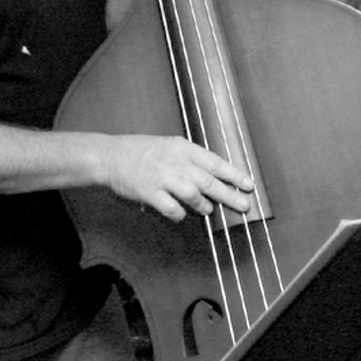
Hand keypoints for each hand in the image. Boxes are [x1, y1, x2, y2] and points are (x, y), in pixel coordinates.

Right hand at [98, 134, 254, 220]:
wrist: (111, 156)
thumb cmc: (141, 151)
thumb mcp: (170, 146)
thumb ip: (191, 160)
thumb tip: (214, 177)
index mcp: (183, 148)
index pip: (215, 162)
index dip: (234, 175)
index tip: (249, 185)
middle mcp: (175, 162)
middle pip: (209, 182)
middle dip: (230, 196)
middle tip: (244, 205)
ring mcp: (162, 178)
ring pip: (193, 195)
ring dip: (204, 205)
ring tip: (208, 209)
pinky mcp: (150, 193)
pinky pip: (172, 209)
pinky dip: (180, 214)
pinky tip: (181, 214)